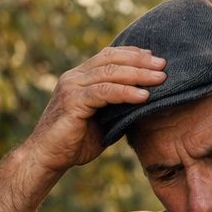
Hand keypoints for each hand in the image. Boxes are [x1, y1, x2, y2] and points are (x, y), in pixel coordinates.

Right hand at [20, 46, 165, 174]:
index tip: (154, 58)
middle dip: (140, 61)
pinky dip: (125, 92)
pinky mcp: (73, 101)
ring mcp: (72, 87)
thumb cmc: (74, 142)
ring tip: (160, 79)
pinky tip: (143, 96)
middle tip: (164, 65)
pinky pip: (104, 92)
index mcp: (80, 78)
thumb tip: (144, 103)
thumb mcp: (101, 121)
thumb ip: (116, 108)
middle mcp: (74, 77)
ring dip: (138, 75)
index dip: (132, 54)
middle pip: (112, 60)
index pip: (108, 56)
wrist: (47, 157)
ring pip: (110, 73)